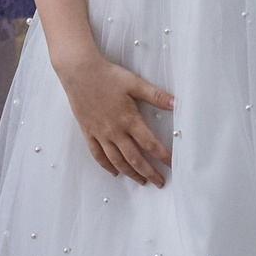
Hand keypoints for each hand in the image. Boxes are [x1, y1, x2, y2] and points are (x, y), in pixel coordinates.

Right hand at [56, 50, 174, 184]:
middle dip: (149, 172)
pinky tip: (115, 172)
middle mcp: (115, 131)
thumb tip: (176, 104)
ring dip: (130, 173)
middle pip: (134, 158)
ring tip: (141, 181)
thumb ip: (156, 96)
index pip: (150, 144)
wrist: (79, 72)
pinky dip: (107, 166)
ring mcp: (100, 134)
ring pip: (117, 160)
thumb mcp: (135, 83)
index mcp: (129, 119)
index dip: (163, 156)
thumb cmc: (108, 76)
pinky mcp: (88, 132)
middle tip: (160, 182)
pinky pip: (98, 154)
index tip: (172, 165)